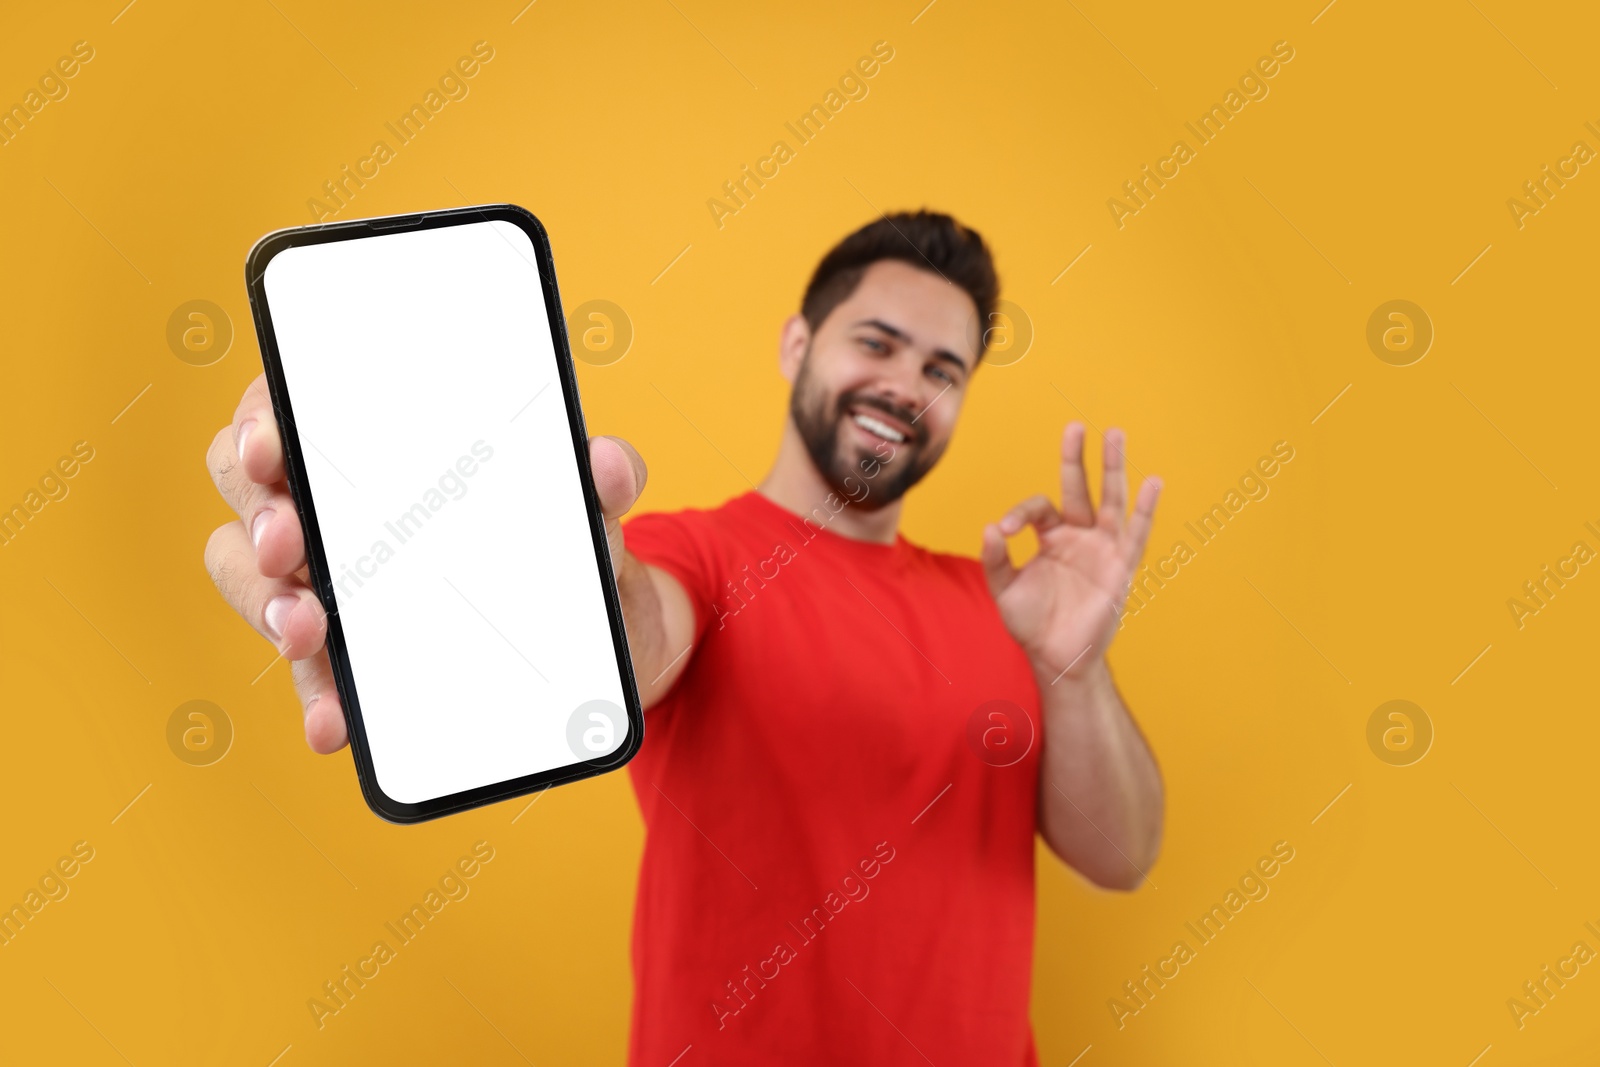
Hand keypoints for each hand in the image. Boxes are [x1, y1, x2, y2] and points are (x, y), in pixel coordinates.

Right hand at [204, 373, 648, 753]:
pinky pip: (310, 674)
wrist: (610, 638)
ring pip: (256, 580)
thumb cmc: (577, 546)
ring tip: (308, 632)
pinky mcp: (351, 658)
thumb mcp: (596, 513)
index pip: (293, 405)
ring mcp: (336, 581)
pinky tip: (334, 719)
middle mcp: (342, 506)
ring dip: (267, 604)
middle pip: (252, 490)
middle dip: (260, 514)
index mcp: (385, 444)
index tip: (273, 443)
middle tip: (292, 544)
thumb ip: (604, 483)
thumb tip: (610, 464)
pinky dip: (316, 695)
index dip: (264, 417)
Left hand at [979, 423, 1160, 681]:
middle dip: (1077, 458)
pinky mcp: (1120, 567)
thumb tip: (990, 527)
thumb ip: (996, 559)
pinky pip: (1136, 534)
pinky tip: (1153, 482)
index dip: (1019, 514)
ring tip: (1115, 433)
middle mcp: (1079, 536)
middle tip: (1076, 426)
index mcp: (1051, 537)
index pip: (1039, 508)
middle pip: (1079, 488)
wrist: (1057, 658)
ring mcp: (1102, 548)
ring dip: (1113, 468)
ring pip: (1110, 500)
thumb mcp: (1004, 590)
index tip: (1003, 531)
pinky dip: (1146, 510)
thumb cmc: (1032, 624)